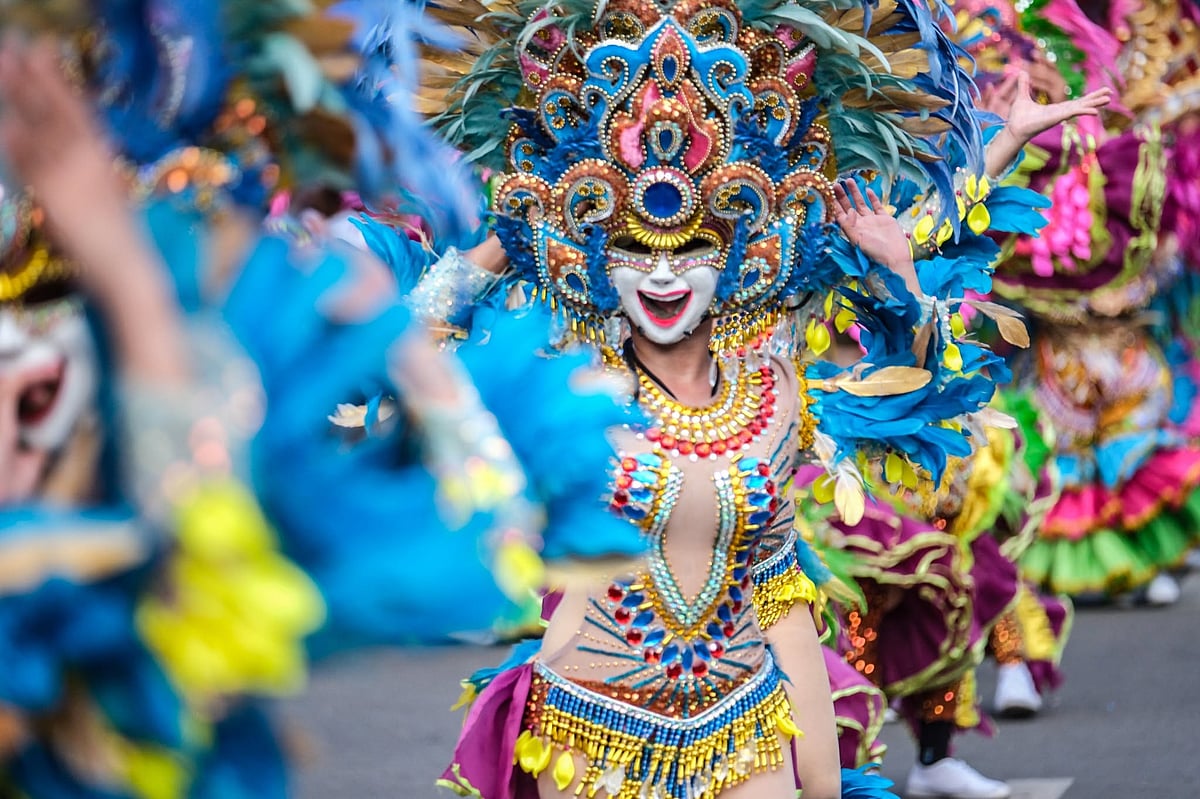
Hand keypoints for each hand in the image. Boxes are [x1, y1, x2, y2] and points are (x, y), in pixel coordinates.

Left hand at [0, 38, 131, 298]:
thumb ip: (91, 166)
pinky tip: (5, 123)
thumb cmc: (120, 238)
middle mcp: (90, 160)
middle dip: (34, 79)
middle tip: (13, 49)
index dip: (58, 80)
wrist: (126, 267)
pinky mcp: (55, 194)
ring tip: (3, 67)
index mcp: (105, 159)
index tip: (43, 53)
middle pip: (57, 110)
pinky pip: (29, 161)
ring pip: (40, 127)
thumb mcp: (111, 192)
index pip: (79, 110)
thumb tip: (79, 146)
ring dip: (20, 97)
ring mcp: (71, 175)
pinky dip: (16, 140)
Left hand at [833, 180, 920, 294]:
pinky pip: (877, 206)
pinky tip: (868, 190)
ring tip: (849, 180)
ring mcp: (872, 221)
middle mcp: (861, 224)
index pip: (840, 214)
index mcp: (852, 229)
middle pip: (849, 206)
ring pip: (861, 203)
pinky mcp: (885, 219)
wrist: (895, 258)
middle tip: (836, 183)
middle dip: (842, 195)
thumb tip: (847, 211)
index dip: (834, 204)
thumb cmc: (875, 253)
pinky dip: (873, 198)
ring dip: (855, 192)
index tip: (828, 192)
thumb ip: (850, 226)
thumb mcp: (857, 240)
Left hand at [999, 70, 1111, 144]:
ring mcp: (1060, 116)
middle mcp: (1060, 112)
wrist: (1014, 129)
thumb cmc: (1018, 117)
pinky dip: (1083, 111)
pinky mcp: (1056, 118)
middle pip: (1082, 104)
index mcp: (1056, 108)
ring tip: (1108, 99)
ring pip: (1080, 108)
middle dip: (1095, 98)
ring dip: (1094, 103)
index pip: (1075, 102)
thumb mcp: (1022, 97)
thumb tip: (1021, 72)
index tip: (1099, 93)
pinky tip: (1095, 111)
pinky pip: (1073, 113)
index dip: (1087, 98)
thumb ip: (1024, 85)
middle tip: (1110, 93)